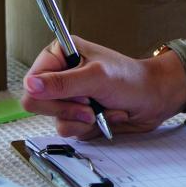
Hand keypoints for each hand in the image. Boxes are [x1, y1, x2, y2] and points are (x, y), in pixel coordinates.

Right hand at [20, 36, 185, 138]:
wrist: (155, 99)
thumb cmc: (132, 79)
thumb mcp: (97, 77)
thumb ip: (62, 83)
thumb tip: (31, 85)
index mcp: (60, 55)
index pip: (31, 82)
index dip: (49, 95)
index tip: (75, 95)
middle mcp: (60, 76)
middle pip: (38, 105)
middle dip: (68, 109)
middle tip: (90, 104)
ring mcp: (68, 98)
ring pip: (55, 121)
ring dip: (83, 120)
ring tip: (102, 109)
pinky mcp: (77, 116)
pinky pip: (70, 131)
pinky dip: (90, 127)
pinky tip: (105, 115)